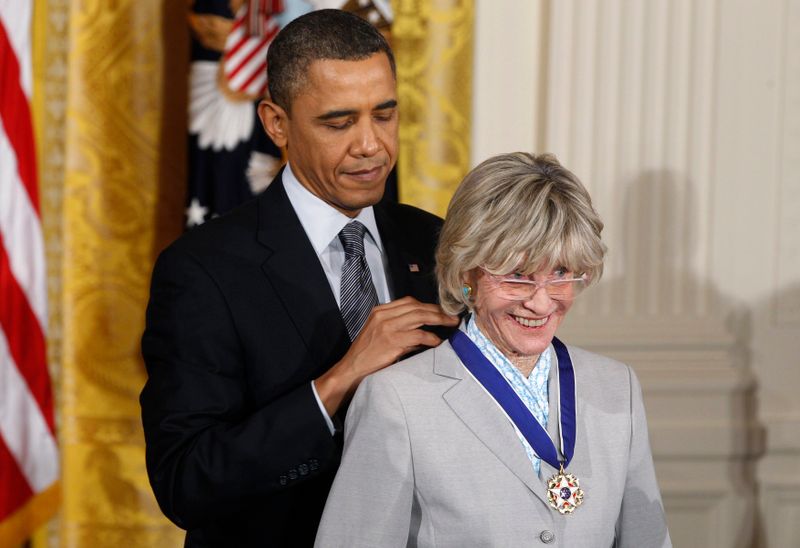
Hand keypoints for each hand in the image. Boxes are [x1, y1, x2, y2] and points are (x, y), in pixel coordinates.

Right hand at [315, 296, 458, 414]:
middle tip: (452, 316)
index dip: (428, 305)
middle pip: (417, 307)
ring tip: (451, 324)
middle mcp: (384, 316)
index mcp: (380, 311)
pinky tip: (437, 342)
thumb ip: (397, 325)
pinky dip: (431, 337)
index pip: (409, 301)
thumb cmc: (367, 354)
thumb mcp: (378, 332)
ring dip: (439, 320)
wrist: (352, 369)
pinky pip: (418, 335)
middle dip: (437, 311)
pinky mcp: (393, 341)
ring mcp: (388, 327)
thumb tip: (422, 328)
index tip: (440, 310)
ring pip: (420, 317)